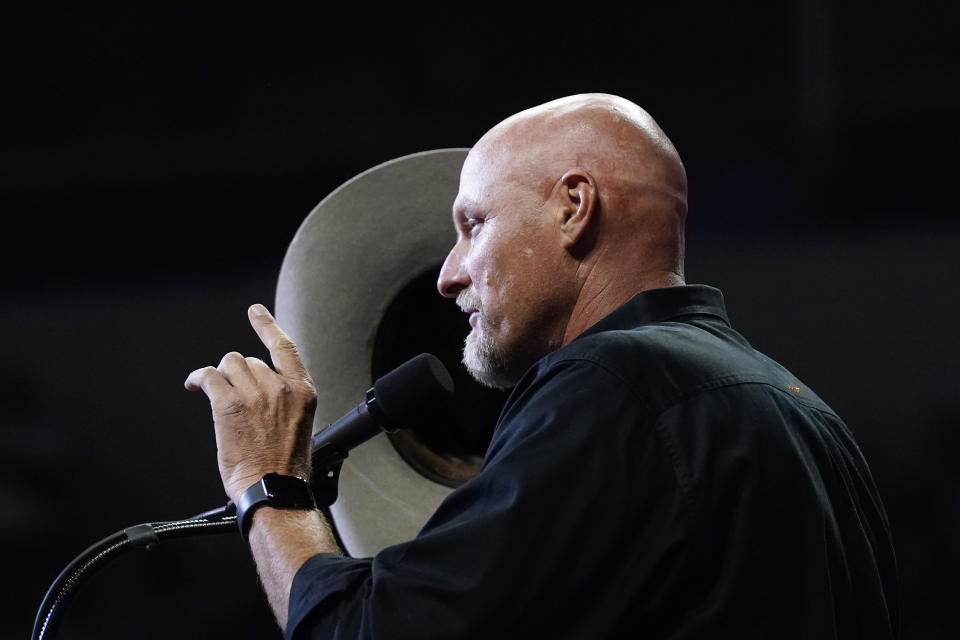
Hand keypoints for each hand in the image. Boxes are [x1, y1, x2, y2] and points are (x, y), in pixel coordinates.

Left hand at [185, 304, 316, 501]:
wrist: (272, 488)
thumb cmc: (284, 467)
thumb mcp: (299, 425)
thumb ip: (285, 401)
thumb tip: (264, 393)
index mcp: (303, 392)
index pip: (284, 348)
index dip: (267, 326)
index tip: (256, 313)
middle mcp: (280, 388)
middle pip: (249, 360)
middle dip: (237, 374)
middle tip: (231, 393)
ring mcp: (255, 394)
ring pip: (229, 364)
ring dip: (219, 376)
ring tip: (214, 390)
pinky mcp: (229, 404)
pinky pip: (208, 376)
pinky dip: (198, 378)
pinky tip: (194, 386)